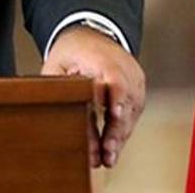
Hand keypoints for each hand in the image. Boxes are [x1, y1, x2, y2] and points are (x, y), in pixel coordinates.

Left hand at [41, 25, 145, 168]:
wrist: (90, 35)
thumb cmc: (71, 53)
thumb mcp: (56, 67)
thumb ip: (61, 90)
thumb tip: (65, 121)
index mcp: (102, 59)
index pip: (113, 79)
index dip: (116, 97)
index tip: (114, 114)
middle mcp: (123, 68)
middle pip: (125, 100)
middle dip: (116, 129)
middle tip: (107, 152)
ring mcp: (133, 78)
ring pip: (131, 111)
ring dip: (120, 136)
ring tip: (108, 158)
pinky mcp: (138, 88)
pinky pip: (133, 112)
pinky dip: (123, 130)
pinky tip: (113, 147)